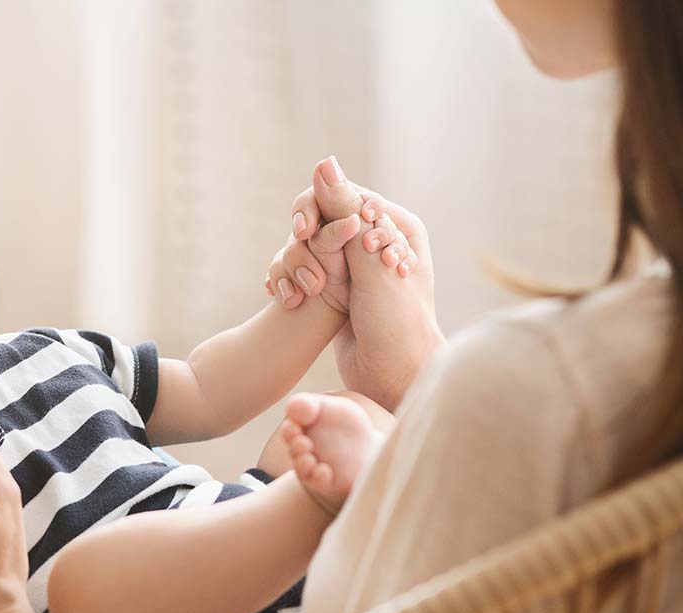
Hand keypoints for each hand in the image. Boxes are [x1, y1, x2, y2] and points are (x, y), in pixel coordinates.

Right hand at [267, 157, 442, 409]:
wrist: (394, 380)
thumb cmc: (395, 324)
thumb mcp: (368, 263)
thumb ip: (345, 212)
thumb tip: (324, 163)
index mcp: (397, 226)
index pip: (345, 195)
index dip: (317, 207)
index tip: (302, 233)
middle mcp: (378, 240)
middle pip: (323, 215)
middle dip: (304, 239)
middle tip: (297, 261)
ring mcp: (356, 266)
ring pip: (308, 244)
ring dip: (294, 264)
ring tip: (297, 293)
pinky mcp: (338, 289)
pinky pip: (304, 269)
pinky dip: (290, 280)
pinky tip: (286, 298)